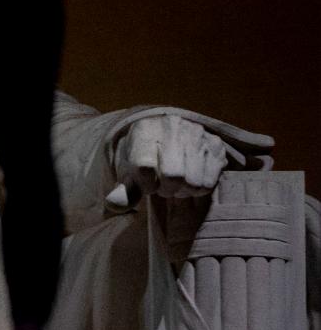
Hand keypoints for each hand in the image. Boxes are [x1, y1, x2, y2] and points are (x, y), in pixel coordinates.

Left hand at [107, 114, 231, 209]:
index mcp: (143, 129)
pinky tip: (191, 179)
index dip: (146, 184)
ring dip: (184, 190)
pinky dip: (200, 188)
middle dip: (167, 189)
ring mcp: (195, 132)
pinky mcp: (214, 143)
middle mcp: (171, 125)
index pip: (143, 167)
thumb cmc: (142, 159)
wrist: (162, 139)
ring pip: (194, 181)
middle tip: (164, 187)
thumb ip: (123, 191)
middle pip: (173, 175)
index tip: (146, 184)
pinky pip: (210, 181)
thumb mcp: (129, 173)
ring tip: (178, 183)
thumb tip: (114, 204)